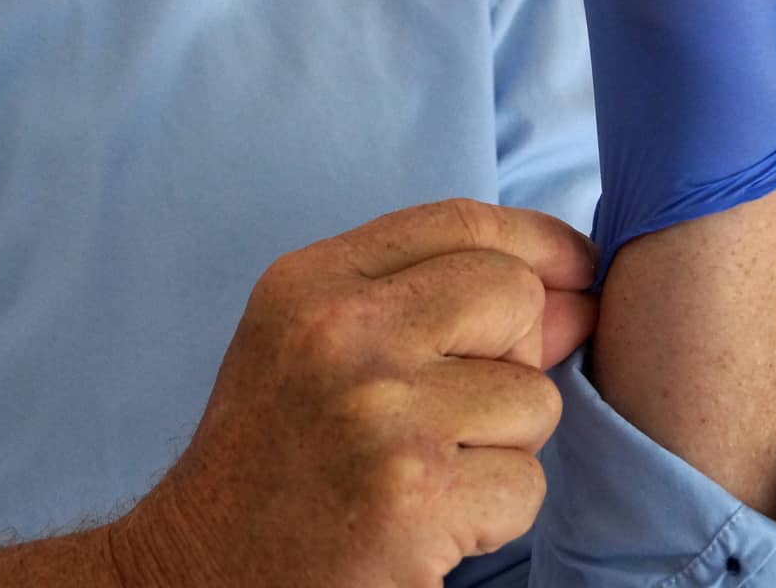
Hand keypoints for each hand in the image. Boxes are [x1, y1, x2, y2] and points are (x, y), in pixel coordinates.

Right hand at [111, 200, 598, 587]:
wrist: (199, 573)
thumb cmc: (273, 453)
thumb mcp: (319, 341)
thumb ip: (434, 299)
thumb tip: (576, 291)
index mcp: (316, 281)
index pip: (462, 222)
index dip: (539, 241)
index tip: (577, 269)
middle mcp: (345, 332)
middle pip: (512, 295)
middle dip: (517, 351)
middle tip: (461, 404)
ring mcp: (381, 414)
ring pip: (533, 399)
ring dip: (503, 445)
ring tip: (428, 469)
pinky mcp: (415, 499)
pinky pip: (527, 483)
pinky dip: (495, 512)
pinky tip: (431, 521)